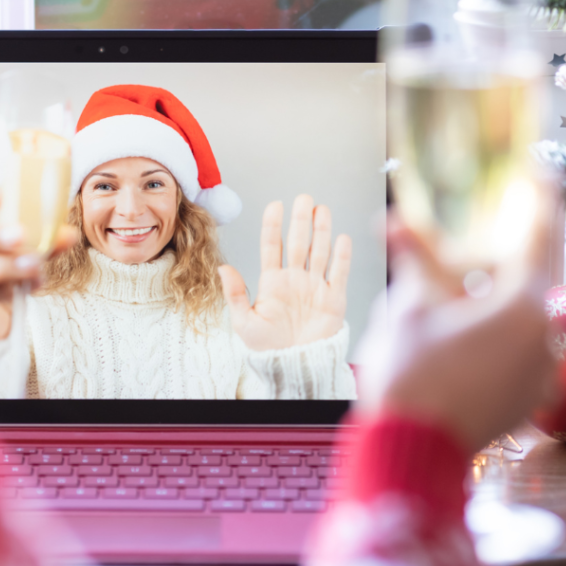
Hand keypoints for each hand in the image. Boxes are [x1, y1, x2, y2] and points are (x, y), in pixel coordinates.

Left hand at [226, 194, 350, 351]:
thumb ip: (235, 294)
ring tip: (321, 210)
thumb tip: (223, 269)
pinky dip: (342, 256)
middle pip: (298, 242)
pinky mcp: (333, 299)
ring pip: (319, 251)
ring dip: (321, 231)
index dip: (273, 225)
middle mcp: (294, 279)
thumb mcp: (244, 321)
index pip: (272, 245)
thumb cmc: (268, 347)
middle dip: (301, 220)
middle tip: (304, 199)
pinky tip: (342, 238)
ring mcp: (314, 286)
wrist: (294, 367)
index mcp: (272, 281)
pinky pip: (339, 273)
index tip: (276, 205)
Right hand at [355, 193, 561, 453]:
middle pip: (531, 279)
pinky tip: (461, 332)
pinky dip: (498, 331)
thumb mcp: (409, 307)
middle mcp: (544, 338)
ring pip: (524, 316)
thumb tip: (397, 220)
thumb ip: (417, 260)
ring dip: (497, 297)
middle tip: (479, 237)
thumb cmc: (410, 374)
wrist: (410, 451)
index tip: (541, 172)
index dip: (539, 201)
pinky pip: (520, 349)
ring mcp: (540, 372)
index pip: (539, 239)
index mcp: (521, 307)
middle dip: (505, 256)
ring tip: (459, 290)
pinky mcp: (527, 398)